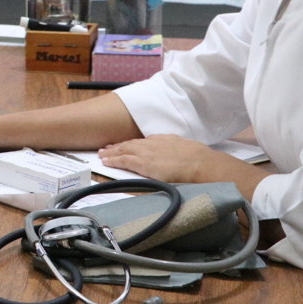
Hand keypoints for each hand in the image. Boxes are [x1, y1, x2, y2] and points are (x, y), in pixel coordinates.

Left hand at [97, 134, 235, 182]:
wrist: (201, 163)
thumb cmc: (199, 158)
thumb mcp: (186, 147)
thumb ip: (175, 148)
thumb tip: (173, 152)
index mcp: (163, 140)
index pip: (143, 142)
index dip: (132, 144)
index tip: (125, 145)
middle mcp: (153, 144)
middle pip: (130, 144)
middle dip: (117, 146)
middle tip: (106, 149)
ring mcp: (147, 153)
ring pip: (124, 150)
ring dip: (112, 152)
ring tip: (102, 154)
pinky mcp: (143, 164)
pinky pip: (124, 160)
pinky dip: (114, 160)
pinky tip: (106, 162)